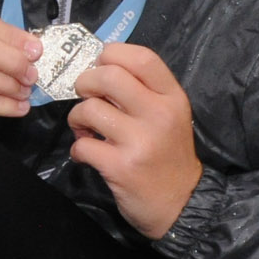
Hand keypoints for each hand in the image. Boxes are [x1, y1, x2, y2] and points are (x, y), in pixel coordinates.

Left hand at [65, 44, 202, 239]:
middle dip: (85, 82)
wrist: (181, 204)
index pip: (142, 58)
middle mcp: (158, 114)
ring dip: (77, 118)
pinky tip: (87, 154)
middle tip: (86, 96)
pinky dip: (78, 149)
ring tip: (85, 130)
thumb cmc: (169, 155)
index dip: (112, 54)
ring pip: (89, 110)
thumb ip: (144, 91)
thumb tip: (100, 68)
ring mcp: (139, 141)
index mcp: (172, 97)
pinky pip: (82, 145)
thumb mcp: (170, 116)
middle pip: (108, 76)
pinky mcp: (121, 167)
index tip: (101, 65)